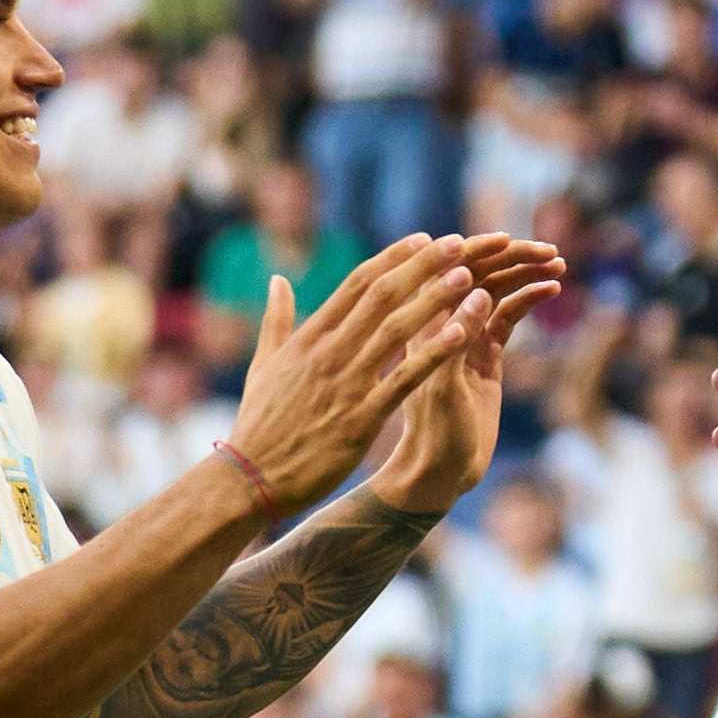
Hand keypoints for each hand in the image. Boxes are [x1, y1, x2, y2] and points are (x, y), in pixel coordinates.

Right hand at [230, 234, 485, 505]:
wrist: (250, 478)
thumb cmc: (258, 425)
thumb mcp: (264, 365)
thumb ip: (276, 320)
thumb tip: (278, 279)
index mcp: (309, 337)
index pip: (357, 284)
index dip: (394, 258)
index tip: (424, 239)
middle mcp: (329, 353)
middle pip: (382, 296)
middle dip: (423, 267)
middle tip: (458, 244)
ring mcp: (346, 384)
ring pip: (397, 330)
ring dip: (434, 300)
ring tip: (467, 277)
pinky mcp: (361, 419)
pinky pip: (404, 380)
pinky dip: (433, 355)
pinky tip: (462, 334)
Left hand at [365, 238, 568, 511]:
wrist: (440, 471)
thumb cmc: (433, 435)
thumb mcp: (444, 389)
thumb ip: (458, 340)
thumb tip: (479, 294)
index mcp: (424, 322)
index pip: (450, 270)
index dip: (479, 250)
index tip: (511, 240)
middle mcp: (443, 321)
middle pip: (477, 272)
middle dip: (512, 257)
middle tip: (550, 251)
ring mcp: (466, 335)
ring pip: (496, 289)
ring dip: (524, 273)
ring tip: (558, 265)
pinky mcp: (485, 353)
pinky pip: (507, 315)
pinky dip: (528, 299)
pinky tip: (551, 290)